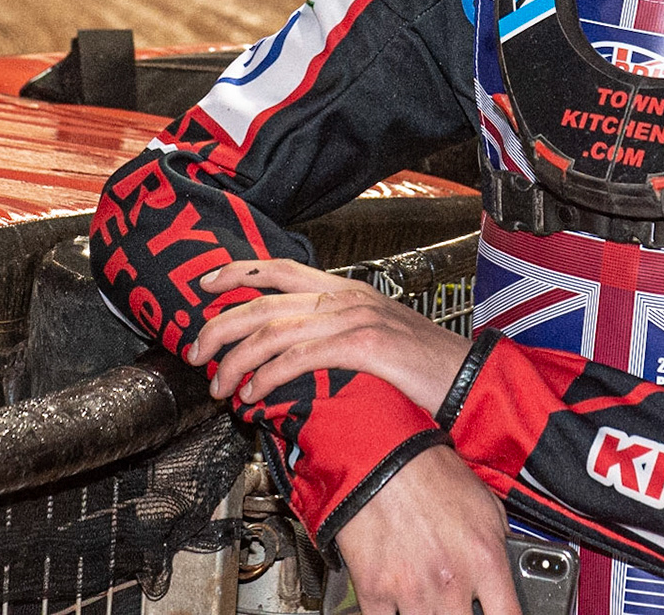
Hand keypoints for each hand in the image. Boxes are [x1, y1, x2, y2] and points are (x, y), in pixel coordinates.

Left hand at [187, 258, 468, 414]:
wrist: (467, 378)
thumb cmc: (424, 366)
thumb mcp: (375, 338)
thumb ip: (334, 336)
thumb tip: (290, 354)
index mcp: (346, 290)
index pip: (281, 268)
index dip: (238, 272)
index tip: (204, 286)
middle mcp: (346, 298)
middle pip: (265, 301)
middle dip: (220, 327)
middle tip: (196, 354)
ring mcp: (355, 319)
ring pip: (274, 329)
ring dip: (237, 361)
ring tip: (220, 386)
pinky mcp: (364, 346)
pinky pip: (299, 356)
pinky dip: (268, 376)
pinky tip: (254, 395)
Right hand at [333, 444, 521, 614]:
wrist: (382, 460)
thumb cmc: (433, 475)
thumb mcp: (487, 505)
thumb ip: (499, 545)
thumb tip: (506, 571)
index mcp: (485, 560)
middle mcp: (452, 582)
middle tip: (456, 602)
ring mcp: (412, 592)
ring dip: (428, 614)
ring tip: (427, 593)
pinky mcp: (375, 593)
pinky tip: (400, 603)